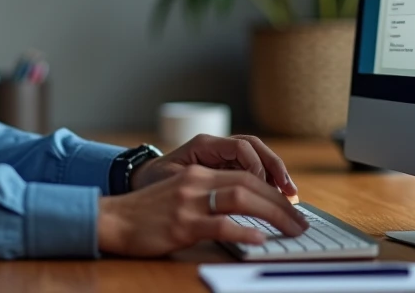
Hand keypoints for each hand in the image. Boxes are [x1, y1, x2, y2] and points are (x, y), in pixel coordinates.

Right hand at [97, 165, 307, 256]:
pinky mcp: (182, 224)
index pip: (245, 175)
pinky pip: (219, 225)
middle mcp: (196, 182)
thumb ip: (207, 197)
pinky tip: (259, 239)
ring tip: (292, 229)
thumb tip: (243, 213)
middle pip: (249, 184)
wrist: (113, 220)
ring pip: (240, 198)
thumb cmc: (146, 214)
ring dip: (272, 214)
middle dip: (280, 203)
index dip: (272, 190)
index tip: (291, 206)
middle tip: (301, 221)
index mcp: (198, 174)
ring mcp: (189, 203)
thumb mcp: (179, 196)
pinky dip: (243, 231)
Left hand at [129, 134, 296, 197]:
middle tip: (289, 193)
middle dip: (274, 168)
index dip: (255, 167)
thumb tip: (223, 199)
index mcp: (203, 145)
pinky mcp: (226, 167)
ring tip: (289, 195)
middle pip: (254, 147)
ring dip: (275, 174)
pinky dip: (266, 181)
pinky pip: (252, 168)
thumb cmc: (152, 182)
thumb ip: (195, 187)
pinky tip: (276, 197)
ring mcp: (222, 155)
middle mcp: (216, 146)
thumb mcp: (170, 183)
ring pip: (257, 156)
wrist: (141, 180)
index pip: (240, 147)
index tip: (262, 189)